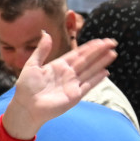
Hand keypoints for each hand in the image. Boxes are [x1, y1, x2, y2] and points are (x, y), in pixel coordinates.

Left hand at [0, 34, 116, 138]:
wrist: (26, 107)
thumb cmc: (26, 87)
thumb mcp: (31, 65)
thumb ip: (41, 50)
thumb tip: (46, 33)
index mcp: (58, 66)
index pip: (78, 54)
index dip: (89, 47)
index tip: (100, 40)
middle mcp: (68, 74)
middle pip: (87, 60)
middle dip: (99, 51)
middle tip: (112, 42)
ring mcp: (72, 84)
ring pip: (90, 70)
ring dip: (101, 62)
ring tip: (113, 53)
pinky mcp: (75, 95)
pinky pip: (88, 85)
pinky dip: (97, 78)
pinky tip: (106, 71)